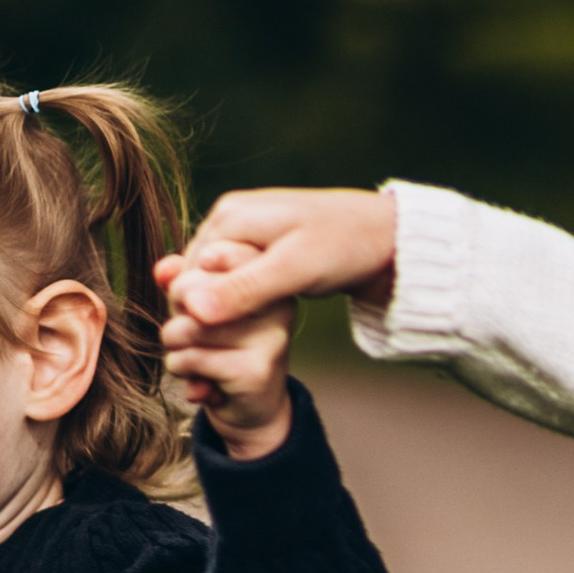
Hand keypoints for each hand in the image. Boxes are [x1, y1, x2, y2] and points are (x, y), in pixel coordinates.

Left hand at [157, 242, 298, 459]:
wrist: (252, 405)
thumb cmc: (222, 343)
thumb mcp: (202, 305)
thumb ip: (182, 279)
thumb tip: (163, 270)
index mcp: (266, 274)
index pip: (211, 254)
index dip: (185, 280)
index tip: (192, 301)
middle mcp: (277, 301)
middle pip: (193, 289)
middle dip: (176, 312)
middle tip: (187, 330)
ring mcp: (271, 336)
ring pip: (189, 327)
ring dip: (173, 344)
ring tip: (189, 352)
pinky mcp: (256, 370)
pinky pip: (192, 358)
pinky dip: (180, 367)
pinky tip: (196, 376)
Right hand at [158, 188, 398, 336]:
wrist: (387, 237)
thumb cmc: (345, 246)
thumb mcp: (294, 270)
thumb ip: (243, 289)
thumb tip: (192, 308)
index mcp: (229, 216)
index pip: (186, 273)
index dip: (192, 312)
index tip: (209, 346)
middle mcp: (229, 218)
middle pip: (195, 276)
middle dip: (202, 315)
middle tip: (216, 355)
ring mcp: (244, 230)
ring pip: (213, 281)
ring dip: (217, 315)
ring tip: (226, 350)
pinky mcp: (261, 246)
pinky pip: (233, 279)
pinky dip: (236, 306)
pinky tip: (245, 332)